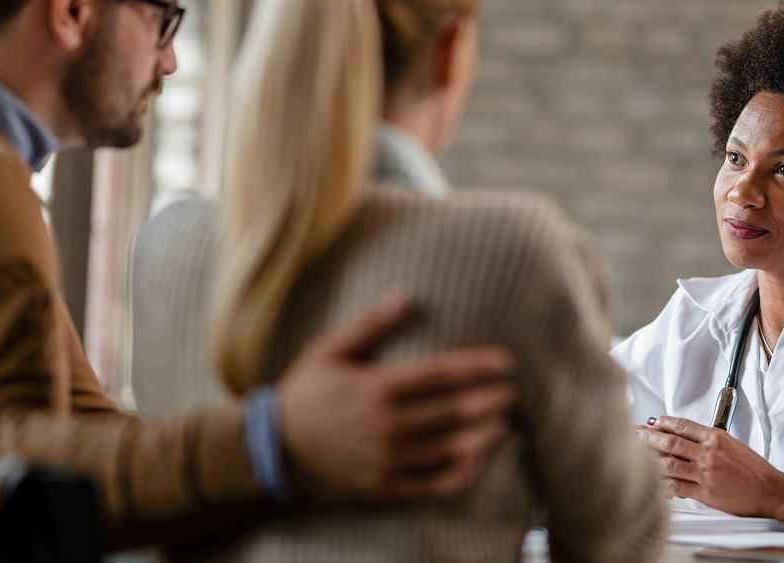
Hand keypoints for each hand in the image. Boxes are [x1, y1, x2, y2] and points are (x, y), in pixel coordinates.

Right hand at [275, 293, 516, 501]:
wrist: (271, 450)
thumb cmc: (304, 394)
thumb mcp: (329, 351)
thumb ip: (370, 326)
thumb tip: (403, 296)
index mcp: (378, 388)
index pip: (441, 374)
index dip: (477, 367)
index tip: (505, 362)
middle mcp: (388, 425)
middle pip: (453, 412)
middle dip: (489, 401)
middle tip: (513, 394)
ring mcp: (387, 459)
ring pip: (448, 448)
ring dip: (481, 436)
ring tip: (503, 425)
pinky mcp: (384, 486)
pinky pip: (430, 484)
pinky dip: (457, 475)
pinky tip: (475, 462)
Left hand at [637, 415, 783, 516]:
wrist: (770, 490)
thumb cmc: (754, 470)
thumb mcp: (732, 445)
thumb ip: (708, 440)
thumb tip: (685, 437)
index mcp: (715, 438)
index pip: (682, 425)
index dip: (662, 422)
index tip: (650, 422)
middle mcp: (709, 453)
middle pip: (670, 441)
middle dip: (646, 437)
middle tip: (632, 434)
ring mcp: (706, 473)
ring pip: (669, 463)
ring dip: (648, 459)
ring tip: (634, 455)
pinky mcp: (705, 492)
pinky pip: (677, 486)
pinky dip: (661, 484)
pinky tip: (651, 481)